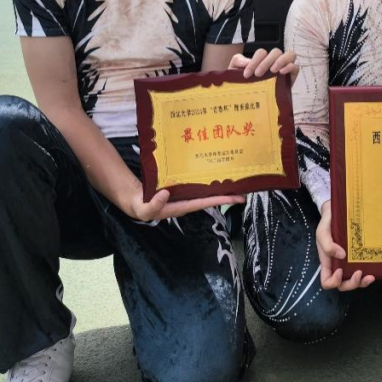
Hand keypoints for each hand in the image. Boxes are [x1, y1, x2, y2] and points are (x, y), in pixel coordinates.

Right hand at [127, 188, 244, 221]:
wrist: (137, 201)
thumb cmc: (141, 207)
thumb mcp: (144, 209)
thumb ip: (154, 205)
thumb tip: (166, 193)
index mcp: (182, 206)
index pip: (205, 203)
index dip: (221, 200)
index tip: (235, 198)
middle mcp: (188, 201)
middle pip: (211, 197)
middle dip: (227, 195)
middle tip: (245, 191)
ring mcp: (186, 194)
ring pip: (206, 190)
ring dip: (220, 186)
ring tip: (237, 180)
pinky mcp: (182, 187)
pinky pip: (198, 183)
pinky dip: (208, 179)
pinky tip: (216, 172)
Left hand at [229, 47, 299, 80]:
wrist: (246, 102)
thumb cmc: (243, 87)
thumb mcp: (235, 73)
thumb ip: (238, 61)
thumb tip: (246, 61)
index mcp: (262, 60)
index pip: (262, 53)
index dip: (254, 60)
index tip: (246, 74)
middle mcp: (274, 62)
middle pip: (276, 51)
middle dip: (266, 61)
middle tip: (258, 74)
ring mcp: (284, 69)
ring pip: (290, 55)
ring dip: (281, 60)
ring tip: (273, 71)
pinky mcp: (291, 78)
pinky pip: (296, 67)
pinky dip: (290, 67)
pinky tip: (282, 73)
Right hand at [316, 201, 374, 291]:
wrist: (337, 212)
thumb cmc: (327, 223)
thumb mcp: (322, 232)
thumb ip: (327, 244)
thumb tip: (341, 255)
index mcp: (327, 262)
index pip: (327, 281)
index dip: (333, 281)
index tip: (339, 270)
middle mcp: (338, 266)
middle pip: (342, 285)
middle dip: (351, 284)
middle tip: (359, 273)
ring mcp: (349, 263)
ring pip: (354, 281)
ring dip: (362, 283)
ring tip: (370, 276)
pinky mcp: (359, 257)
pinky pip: (363, 272)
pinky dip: (368, 275)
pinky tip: (374, 271)